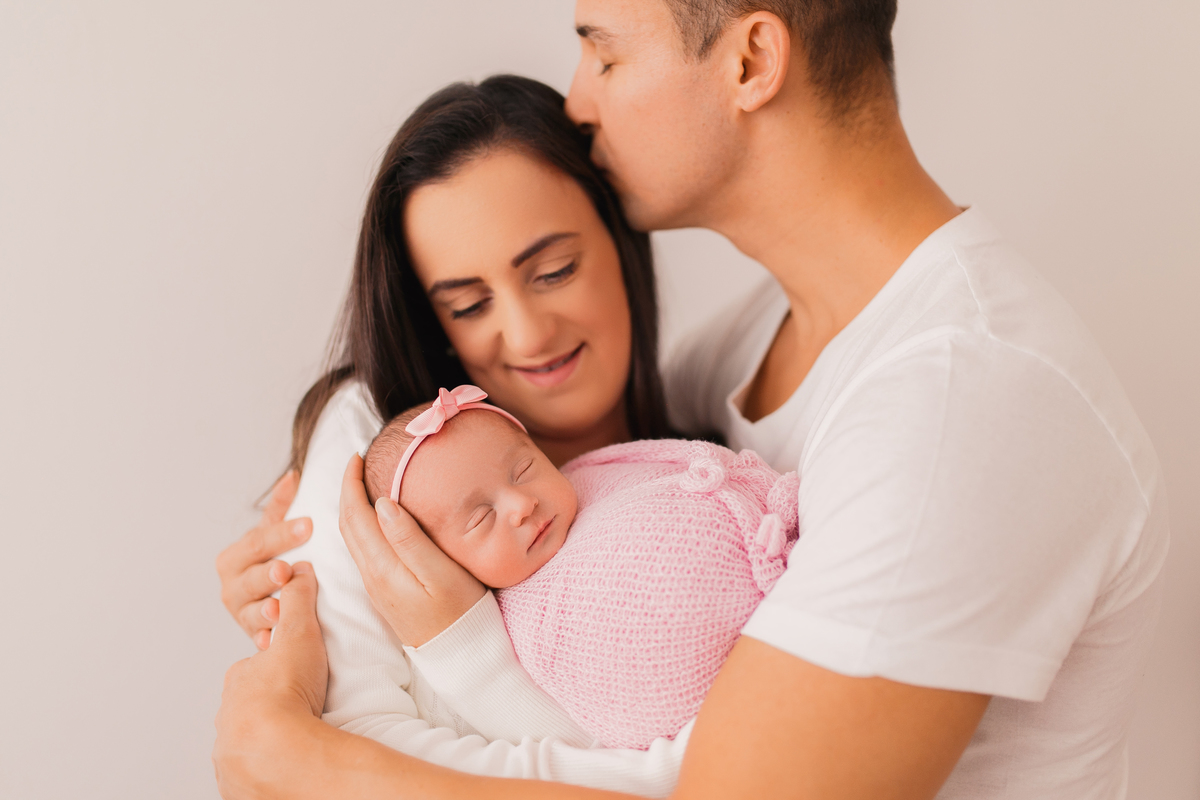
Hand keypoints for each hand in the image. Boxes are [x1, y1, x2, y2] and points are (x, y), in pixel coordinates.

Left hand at [213, 562, 327, 797]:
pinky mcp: (241, 782)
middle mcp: (229, 717)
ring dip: (271, 738)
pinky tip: (289, 764)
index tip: (299, 674)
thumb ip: (298, 601)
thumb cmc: (287, 692)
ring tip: (301, 738)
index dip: (279, 669)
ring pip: (250, 740)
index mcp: (240, 682)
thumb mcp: (298, 634)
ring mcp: (232, 752)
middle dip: (272, 705)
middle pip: (252, 706)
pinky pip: (254, 772)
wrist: (277, 750)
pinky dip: (268, 767)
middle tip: (303, 707)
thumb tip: (298, 570)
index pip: (258, 671)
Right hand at [216, 471, 312, 648]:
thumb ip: (281, 507)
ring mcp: (241, 613)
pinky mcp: (253, 636)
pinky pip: (256, 640)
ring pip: (249, 611)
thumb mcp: (274, 533)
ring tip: (277, 609)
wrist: (267, 598)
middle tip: (286, 571)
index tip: (309, 525)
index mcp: (236, 556)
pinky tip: (271, 640)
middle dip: (268, 574)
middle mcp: (232, 586)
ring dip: (263, 610)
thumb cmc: (274, 559)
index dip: (283, 534)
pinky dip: (264, 640)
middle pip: (250, 578)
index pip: (258, 541)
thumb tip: (294, 475)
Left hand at [339, 454, 485, 646]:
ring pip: (352, 539)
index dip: (350, 483)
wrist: (461, 655)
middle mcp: (372, 576)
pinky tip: (375, 519)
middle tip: (357, 462)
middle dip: (346, 490)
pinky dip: (361, 526)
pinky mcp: (385, 593)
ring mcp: (377, 587)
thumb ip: (410, 539)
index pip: (355, 516)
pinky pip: (362, 551)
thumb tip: (382, 503)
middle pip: (347, 525)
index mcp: (383, 567)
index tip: (356, 456)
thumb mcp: (441, 573)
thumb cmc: (461, 612)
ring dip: (352, 508)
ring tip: (363, 483)